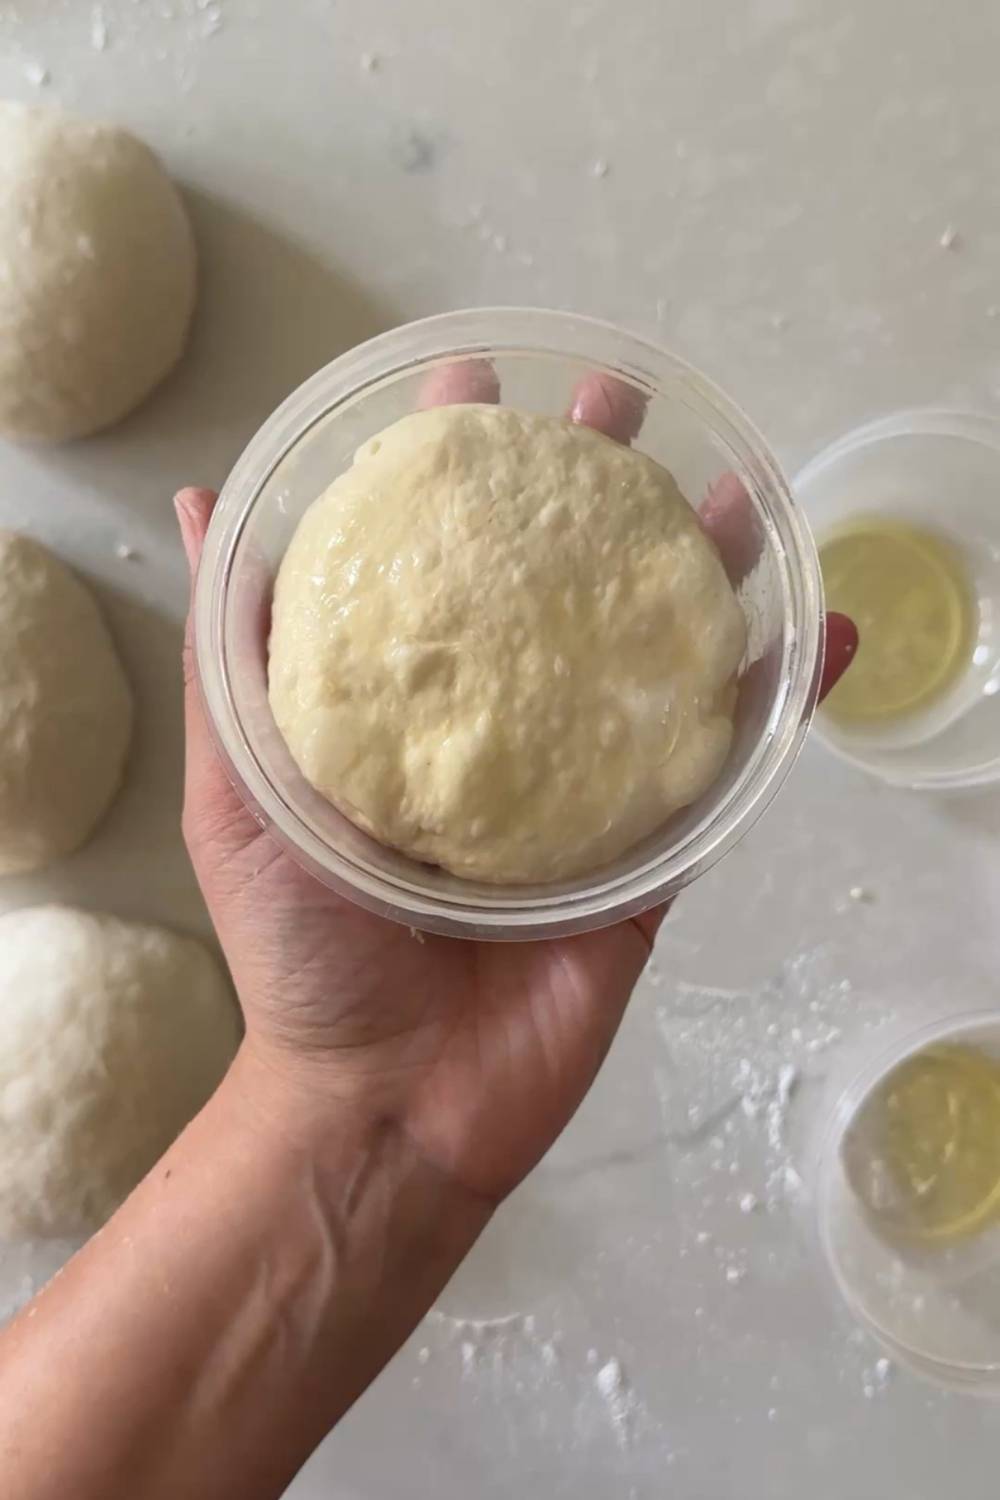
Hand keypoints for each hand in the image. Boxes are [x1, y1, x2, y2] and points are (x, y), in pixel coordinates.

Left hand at [177, 370, 855, 1208]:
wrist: (388, 1102)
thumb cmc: (301, 953)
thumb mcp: (238, 790)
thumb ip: (233, 659)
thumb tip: (206, 510)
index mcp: (413, 708)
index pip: (445, 559)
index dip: (461, 467)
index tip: (474, 381)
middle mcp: (502, 731)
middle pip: (559, 586)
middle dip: (593, 487)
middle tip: (619, 401)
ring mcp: (582, 790)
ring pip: (653, 654)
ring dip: (702, 566)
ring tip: (733, 483)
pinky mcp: (649, 856)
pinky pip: (722, 762)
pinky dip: (781, 695)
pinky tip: (823, 625)